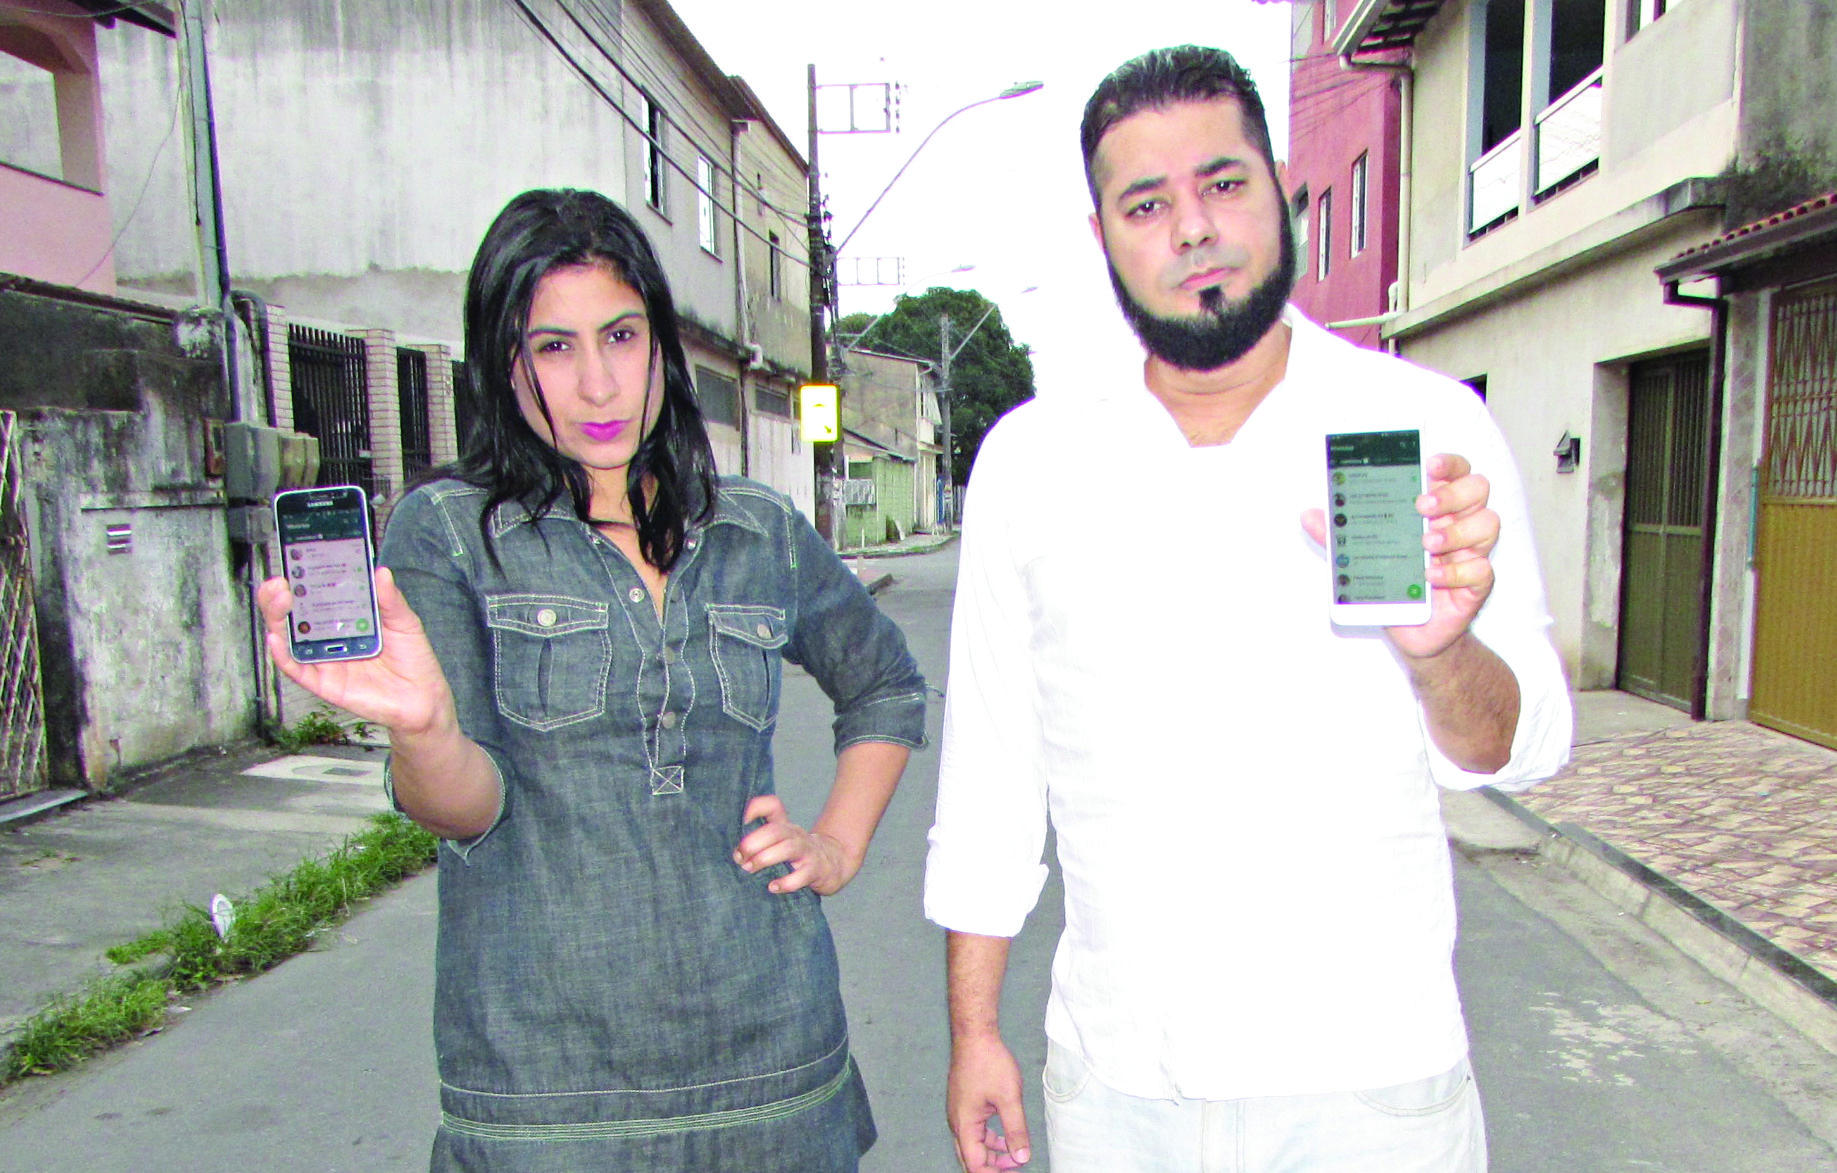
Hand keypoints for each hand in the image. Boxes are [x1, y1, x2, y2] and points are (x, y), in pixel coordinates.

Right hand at [258, 566, 455, 736]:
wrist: (422, 698)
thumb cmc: (413, 659)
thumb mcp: (405, 623)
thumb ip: (391, 600)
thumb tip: (380, 571)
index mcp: (346, 619)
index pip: (316, 596)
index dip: (301, 579)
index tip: (294, 560)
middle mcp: (329, 637)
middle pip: (293, 615)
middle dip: (279, 595)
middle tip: (280, 581)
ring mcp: (323, 659)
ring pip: (287, 638)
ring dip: (276, 617)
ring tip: (278, 598)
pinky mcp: (322, 682)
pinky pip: (295, 668)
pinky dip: (281, 653)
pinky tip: (276, 637)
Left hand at [733, 795, 852, 895]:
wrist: (833, 863)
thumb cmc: (797, 853)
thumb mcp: (780, 840)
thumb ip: (758, 840)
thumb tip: (734, 852)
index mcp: (784, 825)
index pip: (773, 806)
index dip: (756, 808)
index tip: (741, 821)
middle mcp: (795, 835)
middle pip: (775, 830)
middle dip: (753, 843)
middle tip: (739, 857)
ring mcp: (807, 851)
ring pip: (787, 849)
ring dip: (765, 858)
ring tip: (749, 868)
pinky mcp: (815, 870)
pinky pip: (802, 875)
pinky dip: (786, 883)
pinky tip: (773, 887)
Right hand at [947, 1033, 1030, 1170]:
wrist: (974, 1036)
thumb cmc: (989, 1063)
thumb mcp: (1009, 1098)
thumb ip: (1015, 1130)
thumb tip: (1022, 1157)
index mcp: (965, 1125)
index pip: (974, 1163)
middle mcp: (957, 1122)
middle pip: (971, 1157)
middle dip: (992, 1168)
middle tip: (1014, 1169)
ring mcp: (959, 1112)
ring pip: (973, 1144)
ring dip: (993, 1154)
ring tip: (1014, 1157)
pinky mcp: (964, 1104)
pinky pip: (975, 1131)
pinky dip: (989, 1139)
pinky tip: (1004, 1137)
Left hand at [1303, 452, 1497, 660]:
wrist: (1414, 632)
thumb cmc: (1395, 584)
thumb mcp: (1363, 557)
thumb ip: (1339, 536)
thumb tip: (1308, 515)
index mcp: (1437, 507)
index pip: (1455, 471)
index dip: (1448, 463)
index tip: (1429, 464)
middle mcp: (1459, 523)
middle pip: (1478, 488)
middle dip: (1453, 493)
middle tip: (1422, 506)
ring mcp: (1471, 552)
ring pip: (1487, 524)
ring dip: (1456, 530)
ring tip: (1425, 543)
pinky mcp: (1476, 584)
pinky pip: (1481, 569)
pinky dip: (1455, 571)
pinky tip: (1430, 576)